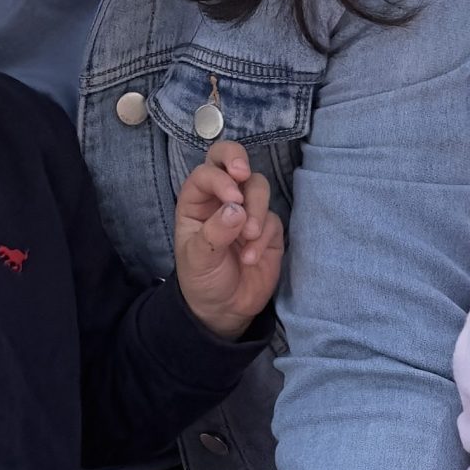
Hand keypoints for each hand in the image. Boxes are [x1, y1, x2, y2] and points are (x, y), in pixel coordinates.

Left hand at [174, 141, 284, 336]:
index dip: (221, 178)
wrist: (224, 309)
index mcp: (197, 201)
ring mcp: (248, 211)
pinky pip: (272, 219)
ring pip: (259, 187)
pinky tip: (250, 259)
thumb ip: (214, 233)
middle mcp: (223, 199)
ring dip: (256, 208)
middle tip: (243, 175)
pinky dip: (263, 237)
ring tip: (248, 237)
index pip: (207, 172)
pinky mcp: (269, 228)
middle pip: (232, 160)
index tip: (232, 198)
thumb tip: (237, 210)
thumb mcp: (198, 258)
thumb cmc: (201, 279)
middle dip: (238, 160)